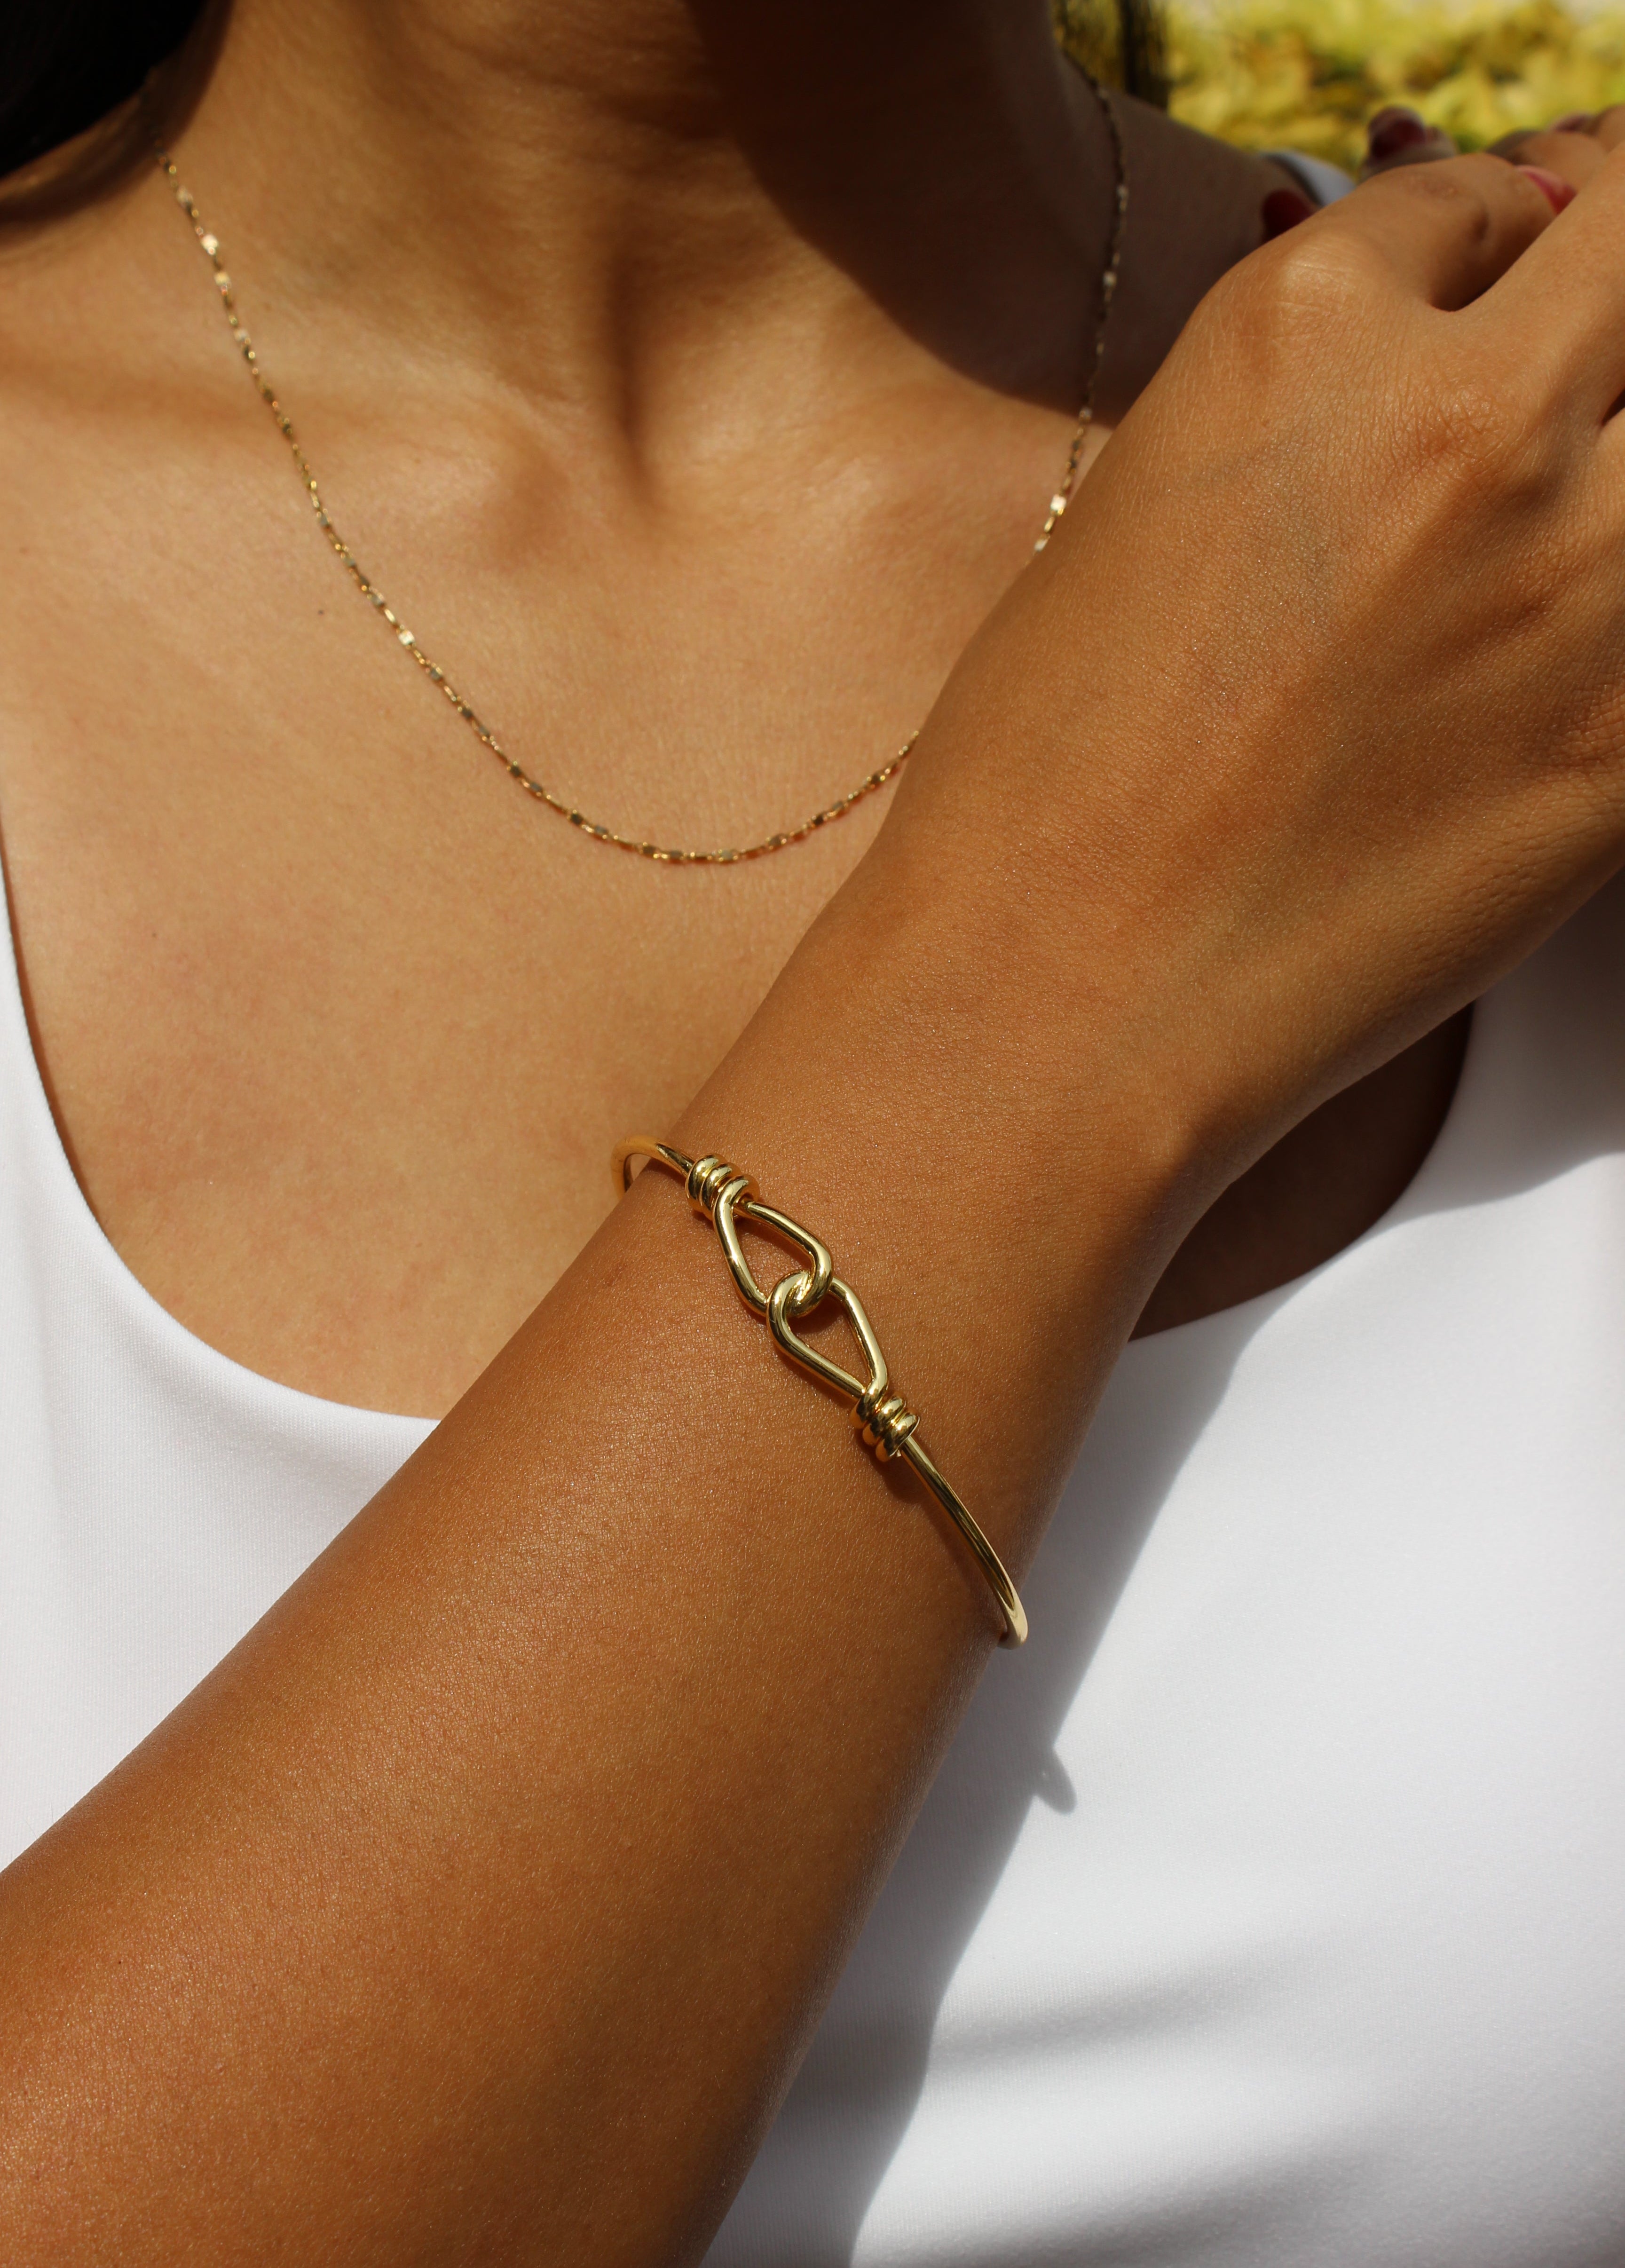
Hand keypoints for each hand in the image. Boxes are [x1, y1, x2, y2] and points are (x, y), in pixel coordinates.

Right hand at [881, 149, 1624, 1185]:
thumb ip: (1292, 422)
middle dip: (1603, 275)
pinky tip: (1553, 648)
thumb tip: (1389, 392)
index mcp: (1296, 333)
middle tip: (1570, 347)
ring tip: (1558, 516)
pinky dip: (1612, 607)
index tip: (1480, 297)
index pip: (1461, 208)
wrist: (1052, 997)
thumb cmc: (1039, 785)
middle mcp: (1461, 418)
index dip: (1477, 246)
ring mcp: (1574, 574)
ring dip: (1619, 446)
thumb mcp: (1138, 522)